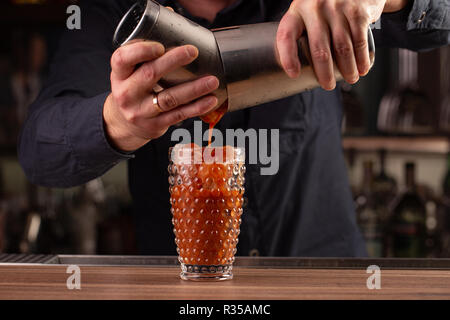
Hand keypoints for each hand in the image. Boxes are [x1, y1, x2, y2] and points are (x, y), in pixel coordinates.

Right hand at [103, 41, 218, 150]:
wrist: (124, 124)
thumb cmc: (133, 88)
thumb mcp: (129, 71)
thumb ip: (146, 49)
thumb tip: (172, 14)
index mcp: (119, 74)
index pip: (123, 59)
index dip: (141, 51)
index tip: (160, 45)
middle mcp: (127, 93)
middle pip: (150, 74)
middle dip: (173, 61)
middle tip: (193, 51)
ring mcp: (141, 111)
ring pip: (170, 98)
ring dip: (193, 89)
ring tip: (212, 80)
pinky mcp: (155, 125)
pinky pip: (179, 115)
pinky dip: (197, 107)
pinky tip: (211, 100)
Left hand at [277, 0, 408, 89]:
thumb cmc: (325, 8)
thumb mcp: (307, 14)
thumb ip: (301, 34)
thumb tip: (297, 71)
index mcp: (297, 11)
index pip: (286, 36)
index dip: (288, 57)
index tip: (293, 74)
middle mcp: (315, 8)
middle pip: (319, 49)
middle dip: (324, 73)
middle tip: (328, 85)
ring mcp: (337, 8)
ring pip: (342, 48)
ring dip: (348, 69)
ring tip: (350, 78)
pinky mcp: (357, 11)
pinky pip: (359, 41)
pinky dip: (362, 59)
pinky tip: (362, 67)